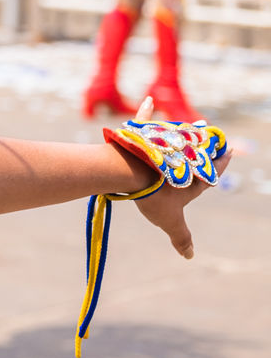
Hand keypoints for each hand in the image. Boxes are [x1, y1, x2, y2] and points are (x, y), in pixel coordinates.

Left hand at [122, 96, 232, 258]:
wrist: (128, 172)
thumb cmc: (152, 196)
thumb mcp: (170, 221)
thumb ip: (181, 238)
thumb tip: (189, 256)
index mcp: (191, 176)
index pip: (211, 169)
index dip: (219, 163)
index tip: (228, 151)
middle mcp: (180, 157)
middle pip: (197, 150)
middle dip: (205, 144)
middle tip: (213, 135)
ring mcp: (161, 143)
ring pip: (177, 134)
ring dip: (185, 129)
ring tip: (193, 123)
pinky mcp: (142, 133)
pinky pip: (145, 118)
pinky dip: (147, 110)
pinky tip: (150, 100)